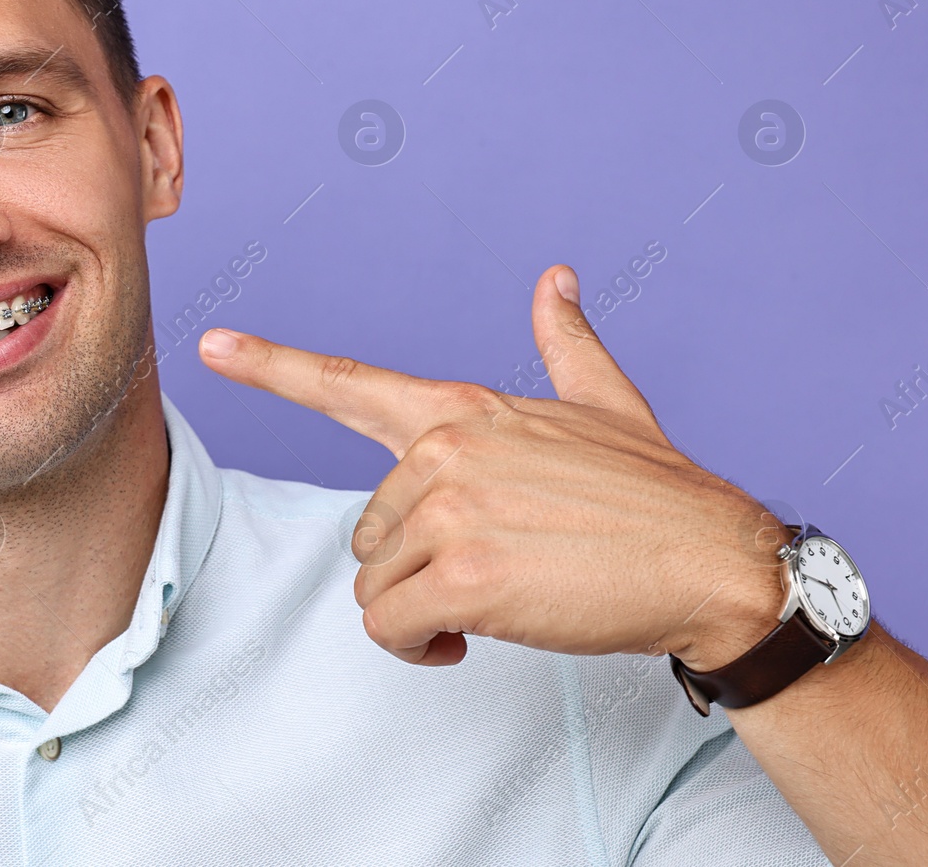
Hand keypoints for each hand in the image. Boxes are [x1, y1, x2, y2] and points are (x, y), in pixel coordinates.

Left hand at [198, 265, 789, 669]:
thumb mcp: (604, 404)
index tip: (213, 346)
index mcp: (462, 409)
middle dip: (417, 565)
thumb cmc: (658, 493)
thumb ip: (564, 342)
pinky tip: (473, 636)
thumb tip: (555, 280)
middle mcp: (442, 450)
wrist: (715, 561)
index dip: (272, 364)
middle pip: (367, 530)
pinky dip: (421, 646)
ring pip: (374, 584)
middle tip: (491, 570)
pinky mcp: (465, 576)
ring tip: (497, 598)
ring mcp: (450, 511)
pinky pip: (391, 628)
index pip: (347, 382)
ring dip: (422, 609)